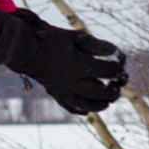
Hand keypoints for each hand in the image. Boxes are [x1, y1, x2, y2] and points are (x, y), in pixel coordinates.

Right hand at [0, 8, 127, 113]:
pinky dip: (82, 110)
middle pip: (100, 92)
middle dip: (113, 90)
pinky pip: (71, 107)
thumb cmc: (52, 39)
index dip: (118, 67)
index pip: (107, 71)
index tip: (121, 63)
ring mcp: (64, 90)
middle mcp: (73, 81)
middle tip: (119, 86)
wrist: (26, 48)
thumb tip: (116, 52)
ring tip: (110, 100)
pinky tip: (89, 111)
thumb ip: (97, 45)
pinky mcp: (56, 93)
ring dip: (101, 104)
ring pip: (88, 104)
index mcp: (80, 65)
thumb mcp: (76, 37)